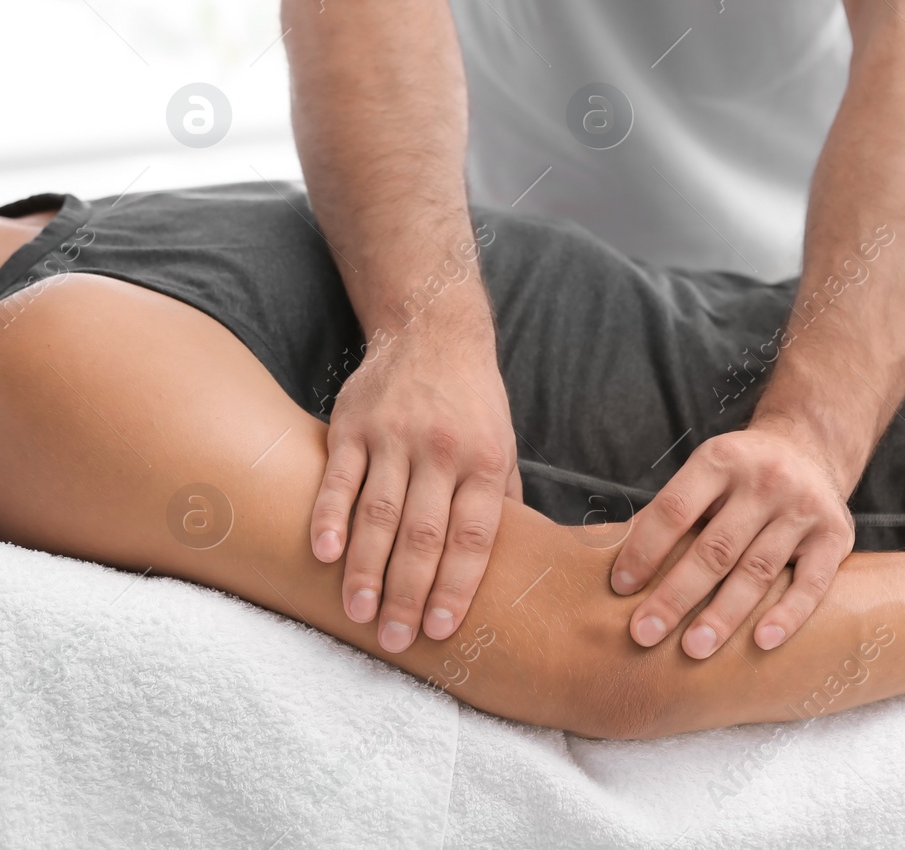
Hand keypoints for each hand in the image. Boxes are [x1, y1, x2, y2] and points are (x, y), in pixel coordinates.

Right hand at [310, 314, 517, 652]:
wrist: (434, 330)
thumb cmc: (473, 403)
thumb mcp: (503, 446)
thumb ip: (501, 502)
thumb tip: (515, 565)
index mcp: (486, 461)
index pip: (473, 536)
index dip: (456, 585)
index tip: (440, 629)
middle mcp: (442, 451)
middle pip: (423, 534)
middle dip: (409, 593)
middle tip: (394, 640)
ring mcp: (395, 437)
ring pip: (379, 513)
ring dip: (367, 568)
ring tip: (359, 613)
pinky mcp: (354, 425)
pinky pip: (339, 477)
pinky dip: (329, 517)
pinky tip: (323, 555)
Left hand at [610, 425, 856, 658]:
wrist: (810, 448)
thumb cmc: (741, 475)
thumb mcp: (706, 471)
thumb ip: (673, 510)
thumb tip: (619, 565)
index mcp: (721, 460)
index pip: (675, 509)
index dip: (645, 550)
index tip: (620, 588)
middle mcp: (765, 480)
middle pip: (714, 547)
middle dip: (675, 594)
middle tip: (644, 633)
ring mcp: (802, 508)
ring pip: (758, 570)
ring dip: (723, 614)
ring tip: (693, 649)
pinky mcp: (835, 534)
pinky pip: (811, 583)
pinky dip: (788, 615)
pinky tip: (762, 641)